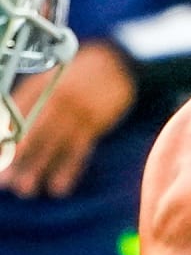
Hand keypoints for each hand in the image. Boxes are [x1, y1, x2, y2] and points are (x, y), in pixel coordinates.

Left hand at [0, 41, 135, 197]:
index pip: (16, 113)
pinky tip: (59, 186)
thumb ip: (27, 102)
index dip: (5, 135)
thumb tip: (6, 132)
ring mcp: (79, 110)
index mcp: (41, 86)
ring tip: (26, 189)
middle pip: (34, 129)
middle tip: (5, 179)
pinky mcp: (96, 122)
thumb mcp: (48, 81)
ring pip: (56, 142)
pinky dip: (70, 169)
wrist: (116, 65)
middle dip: (18, 155)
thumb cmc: (74, 78)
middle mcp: (58, 97)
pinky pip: (81, 148)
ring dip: (40, 167)